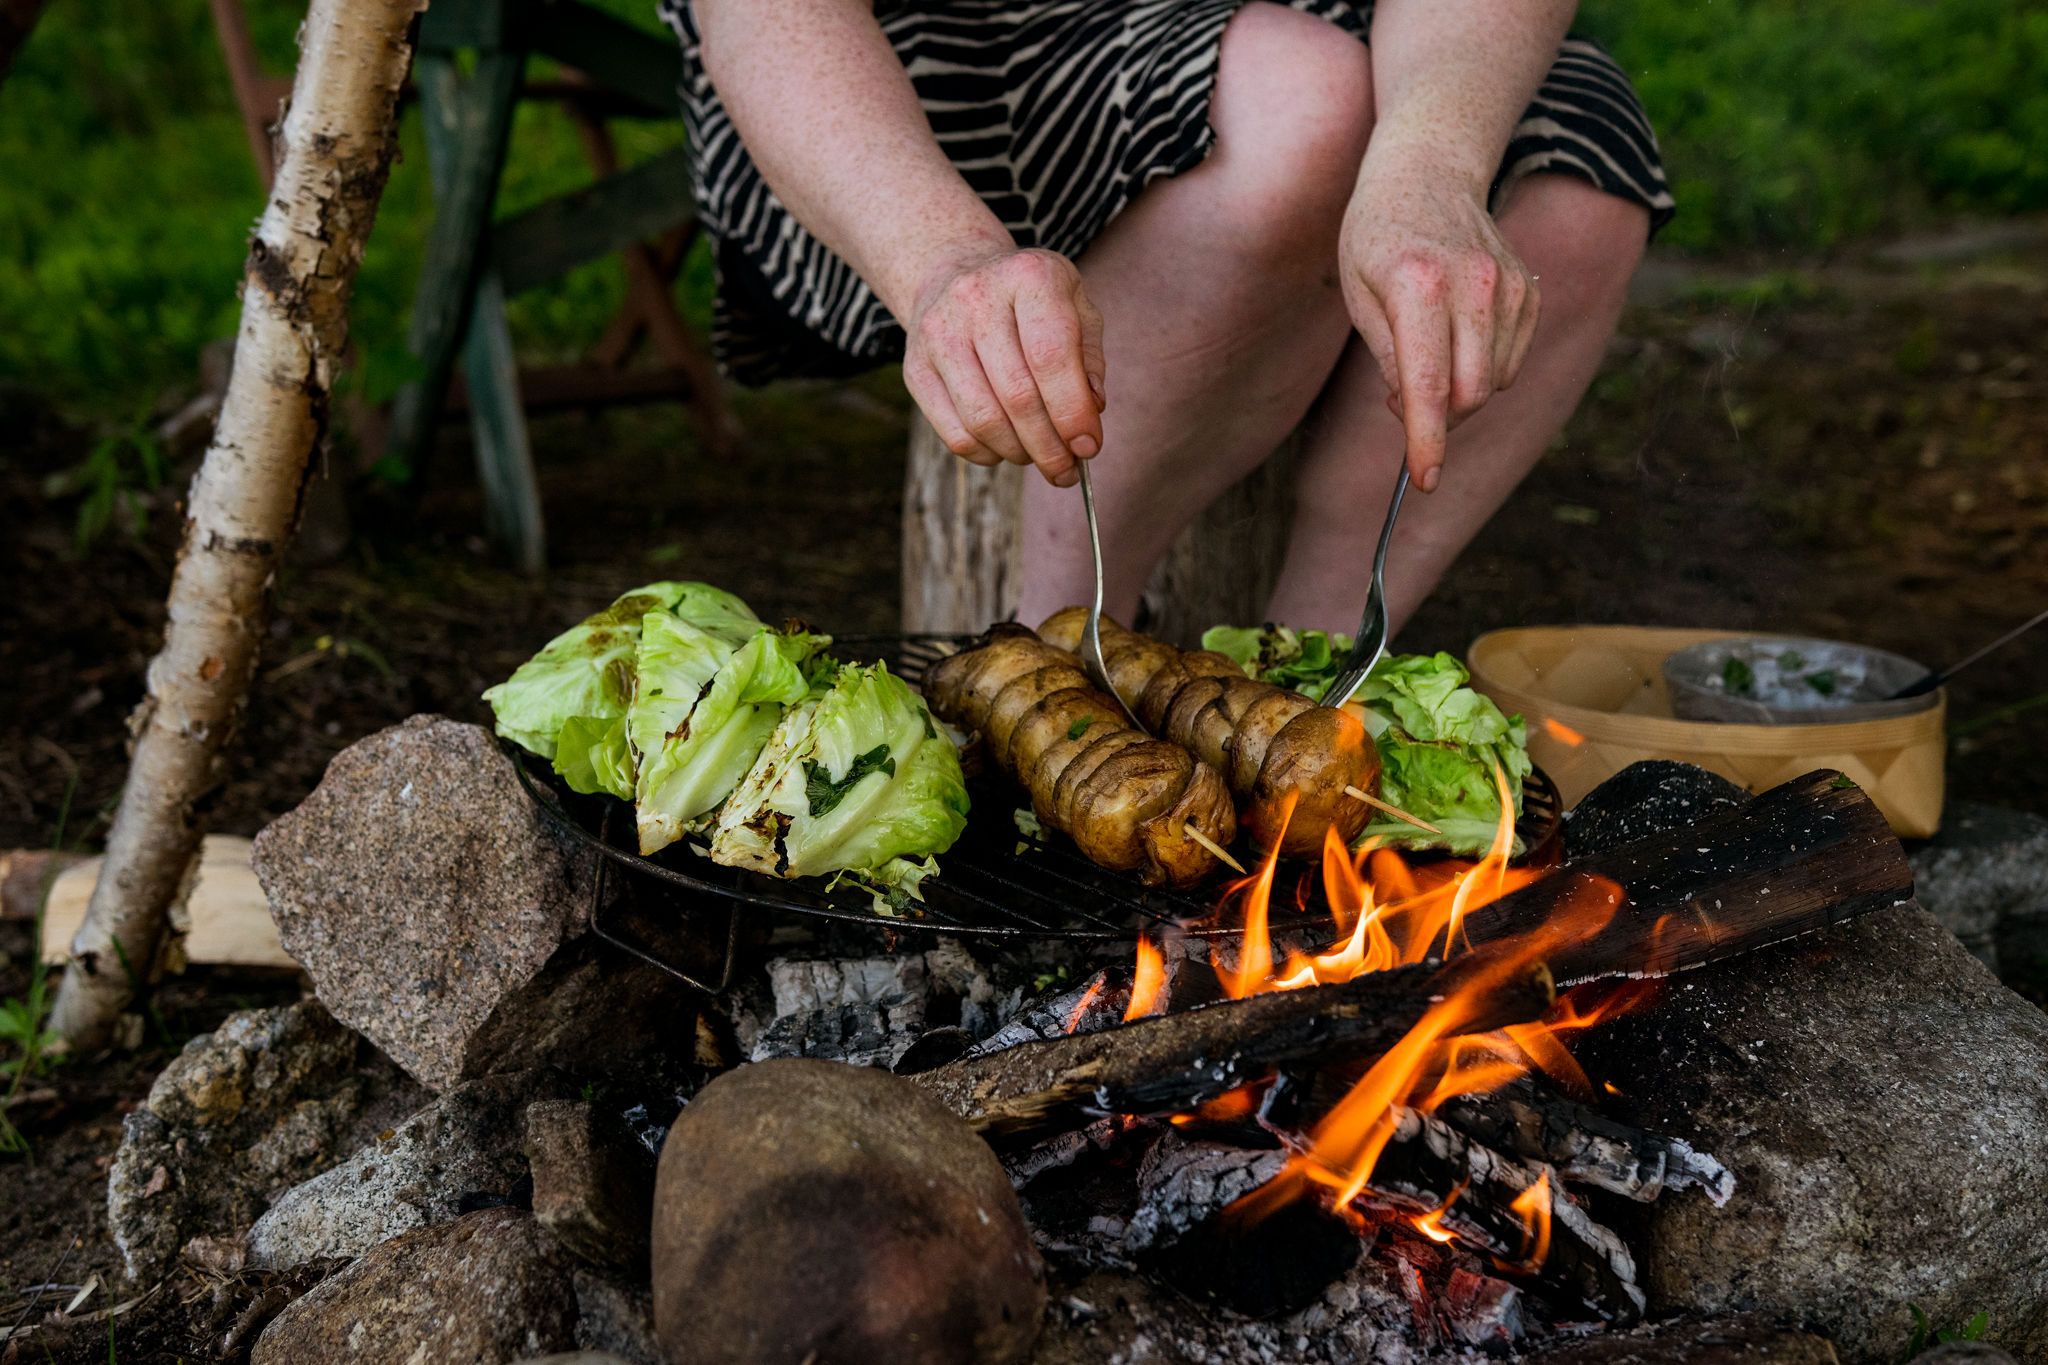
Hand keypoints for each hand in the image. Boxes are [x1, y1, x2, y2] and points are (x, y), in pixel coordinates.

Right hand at [901, 246, 1106, 486]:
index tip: (1088, 447)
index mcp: (1029, 276)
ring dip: (1019, 454)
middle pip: (1017, 396)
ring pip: (983, 421)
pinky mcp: (915, 368)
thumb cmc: (1029, 300)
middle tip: (1067, 469)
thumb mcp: (1074, 307)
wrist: (956, 273)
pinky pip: (955, 433)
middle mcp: (976, 298)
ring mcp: (939, 333)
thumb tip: (1091, 410)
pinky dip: (987, 454)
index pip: (1051, 357)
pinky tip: (1006, 448)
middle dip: (1050, 446)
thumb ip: (1088, 358)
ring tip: (1039, 456)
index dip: (1073, 412)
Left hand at [1338, 161, 1539, 490]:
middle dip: (1439, 422)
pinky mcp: (1530, 291)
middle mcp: (1475, 286)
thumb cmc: (1376, 235)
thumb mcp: (1357, 293)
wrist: (1429, 171)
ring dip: (1457, 394)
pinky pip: (1510, 362)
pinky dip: (1482, 369)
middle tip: (1400, 405)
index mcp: (1420, 287)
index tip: (1425, 480)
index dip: (1427, 442)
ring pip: (1493, 384)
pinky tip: (1456, 337)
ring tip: (1423, 355)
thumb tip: (1415, 411)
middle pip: (1470, 395)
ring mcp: (1510, 288)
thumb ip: (1387, 357)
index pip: (1430, 386)